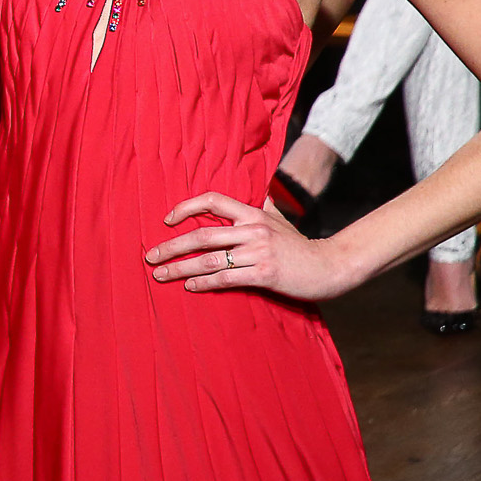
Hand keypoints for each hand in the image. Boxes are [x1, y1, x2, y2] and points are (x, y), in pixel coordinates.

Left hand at [145, 193, 349, 300]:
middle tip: (150, 256)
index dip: (186, 207)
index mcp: (253, 214)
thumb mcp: (280, 221)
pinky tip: (190, 287)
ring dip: (180, 268)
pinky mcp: (264, 273)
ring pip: (209, 259)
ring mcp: (259, 252)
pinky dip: (204, 283)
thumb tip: (259, 194)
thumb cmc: (300, 246)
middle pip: (202, 235)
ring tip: (161, 275)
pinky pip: (226, 278)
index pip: (213, 200)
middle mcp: (253, 230)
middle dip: (171, 246)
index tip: (167, 220)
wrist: (330, 266)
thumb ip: (263, 208)